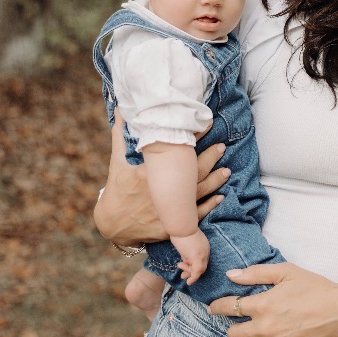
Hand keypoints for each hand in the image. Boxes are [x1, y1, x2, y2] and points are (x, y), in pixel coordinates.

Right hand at [92, 109, 229, 246]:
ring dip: (214, 181)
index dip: (194, 139)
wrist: (112, 226)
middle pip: (192, 174)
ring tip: (226, 170)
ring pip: (197, 193)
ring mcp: (168, 211)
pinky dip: (209, 205)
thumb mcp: (117, 163)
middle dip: (209, 159)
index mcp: (150, 175)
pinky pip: (195, 216)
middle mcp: (162, 193)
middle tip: (221, 148)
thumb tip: (121, 110)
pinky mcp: (172, 226)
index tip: (207, 126)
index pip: (177, 154)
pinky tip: (220, 196)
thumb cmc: (115, 191)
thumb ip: (120, 136)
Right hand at [172, 229, 209, 284]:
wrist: (182, 226)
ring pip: (199, 270)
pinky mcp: (197, 257)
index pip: (202, 261)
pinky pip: (197, 271)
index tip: (186, 269)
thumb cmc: (181, 232)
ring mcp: (202, 255)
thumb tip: (184, 258)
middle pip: (202, 266)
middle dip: (192, 273)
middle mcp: (205, 251)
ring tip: (182, 275)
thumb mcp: (185, 244)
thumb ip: (187, 252)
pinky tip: (189, 282)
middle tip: (183, 276)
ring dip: (190, 274)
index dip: (194, 267)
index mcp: (204, 247)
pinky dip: (194, 278)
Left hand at [208, 264, 337, 336]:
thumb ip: (256, 273)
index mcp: (262, 304)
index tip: (214, 307)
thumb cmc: (315, 288)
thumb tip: (231, 275)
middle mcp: (264, 327)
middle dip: (234, 326)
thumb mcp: (287, 272)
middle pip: (233, 333)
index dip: (217, 307)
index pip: (228, 307)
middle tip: (241, 322)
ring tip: (262, 332)